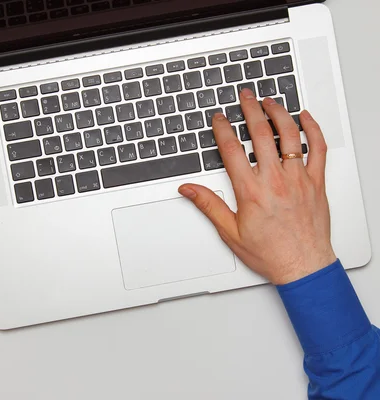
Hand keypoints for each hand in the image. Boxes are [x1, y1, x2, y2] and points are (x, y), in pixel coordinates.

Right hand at [179, 89, 335, 284]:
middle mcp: (275, 179)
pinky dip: (313, 129)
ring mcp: (298, 178)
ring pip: (289, 135)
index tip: (219, 118)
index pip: (232, 149)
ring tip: (270, 101)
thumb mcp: (230, 231)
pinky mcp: (316, 182)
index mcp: (251, 190)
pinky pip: (318, 148)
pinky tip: (305, 118)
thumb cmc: (269, 252)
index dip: (223, 129)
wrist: (302, 265)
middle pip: (260, 133)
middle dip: (250, 109)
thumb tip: (188, 189)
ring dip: (278, 113)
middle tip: (245, 96)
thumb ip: (208, 205)